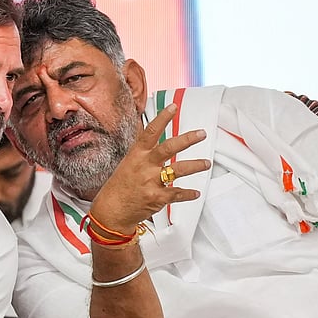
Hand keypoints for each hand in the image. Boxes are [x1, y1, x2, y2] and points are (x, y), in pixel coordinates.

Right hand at [91, 104, 210, 231]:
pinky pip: (177, 193)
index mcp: (136, 155)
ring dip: (195, 166)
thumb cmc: (119, 187)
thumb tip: (151, 136)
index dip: (162, 118)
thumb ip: (142, 151)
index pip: (150, 132)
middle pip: (168, 148)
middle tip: (201, 134)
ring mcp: (150, 181)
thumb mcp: (127, 164)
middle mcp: (144, 166)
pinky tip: (195, 192)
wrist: (111, 210)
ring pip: (177, 169)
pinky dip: (188, 193)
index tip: (173, 107)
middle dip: (187, 139)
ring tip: (206, 163)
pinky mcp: (156, 197)